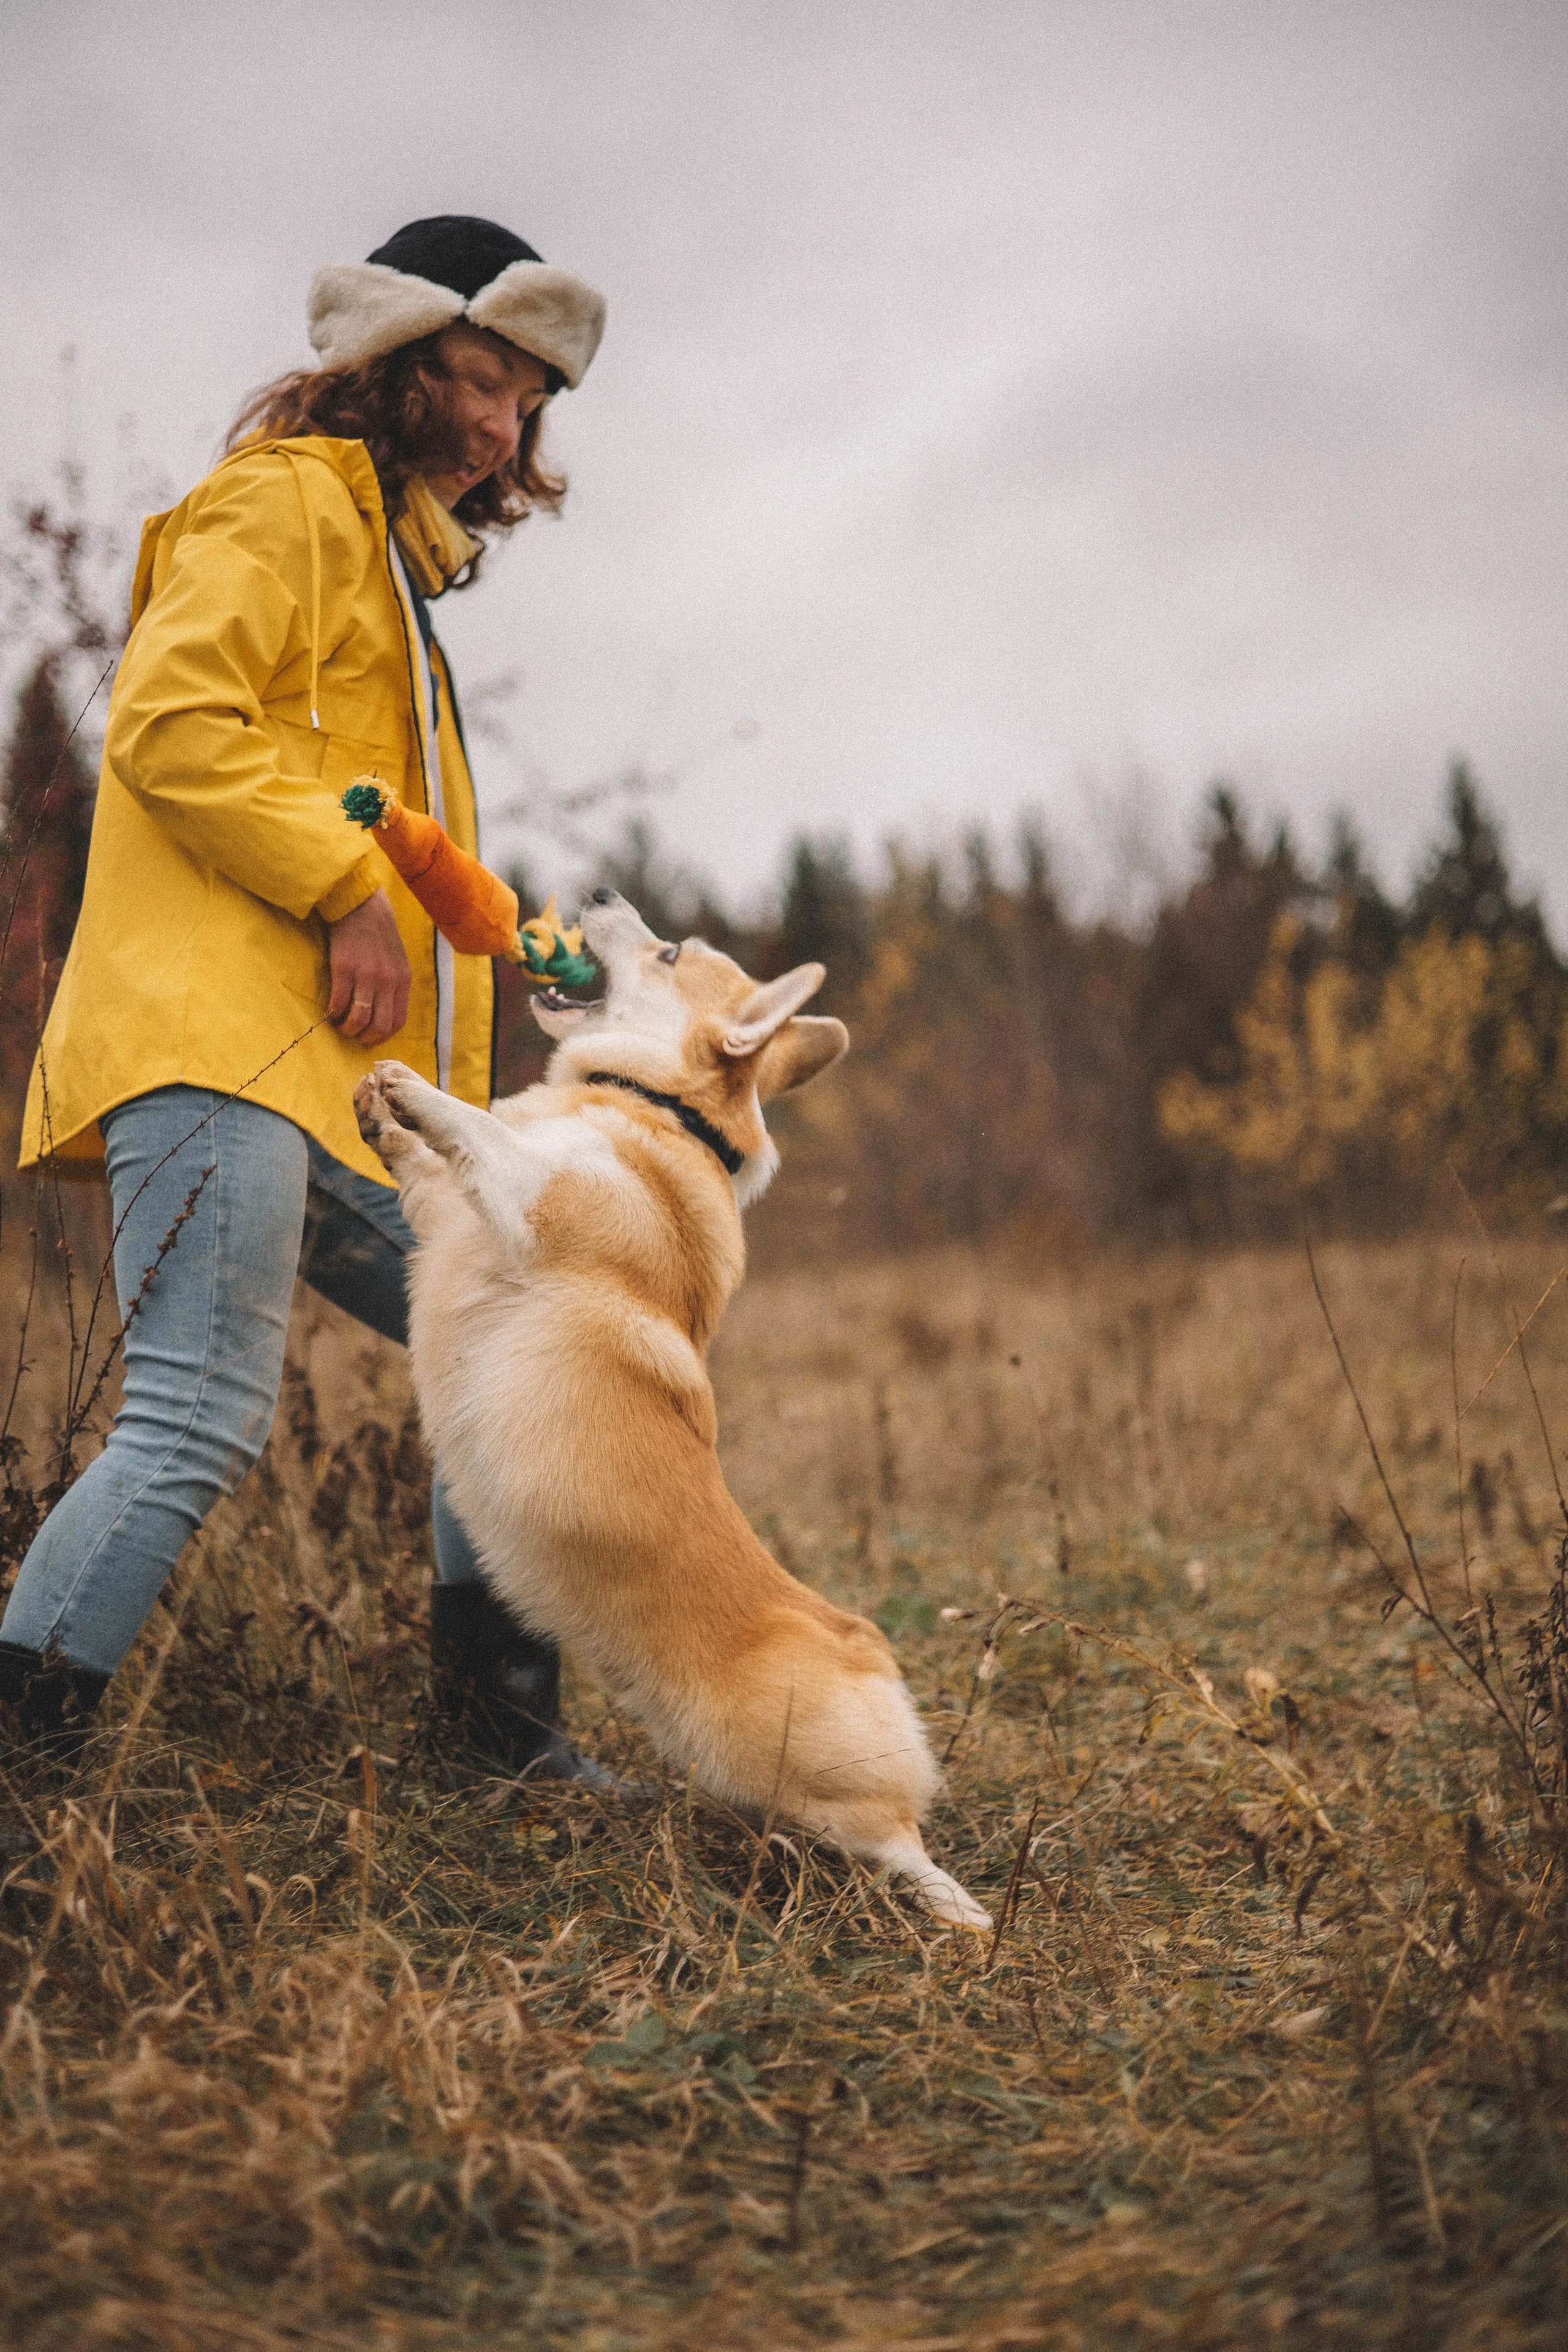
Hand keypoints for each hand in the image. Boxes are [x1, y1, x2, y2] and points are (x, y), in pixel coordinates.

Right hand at [327, 888, 411, 1044]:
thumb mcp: (398, 959)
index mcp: (403, 980)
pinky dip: (333, 1013)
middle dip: (365, 1038)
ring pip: (359, 1019)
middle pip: (380, 1026)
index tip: (371, 1038)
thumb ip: (395, 983)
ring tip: (340, 1025)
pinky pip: (339, 1003)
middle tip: (354, 1035)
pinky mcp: (344, 969)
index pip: (398, 1021)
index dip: (383, 1036)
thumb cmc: (378, 932)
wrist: (360, 905)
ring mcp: (366, 976)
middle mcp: (387, 981)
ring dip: (348, 1028)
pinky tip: (330, 1011)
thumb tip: (386, 1010)